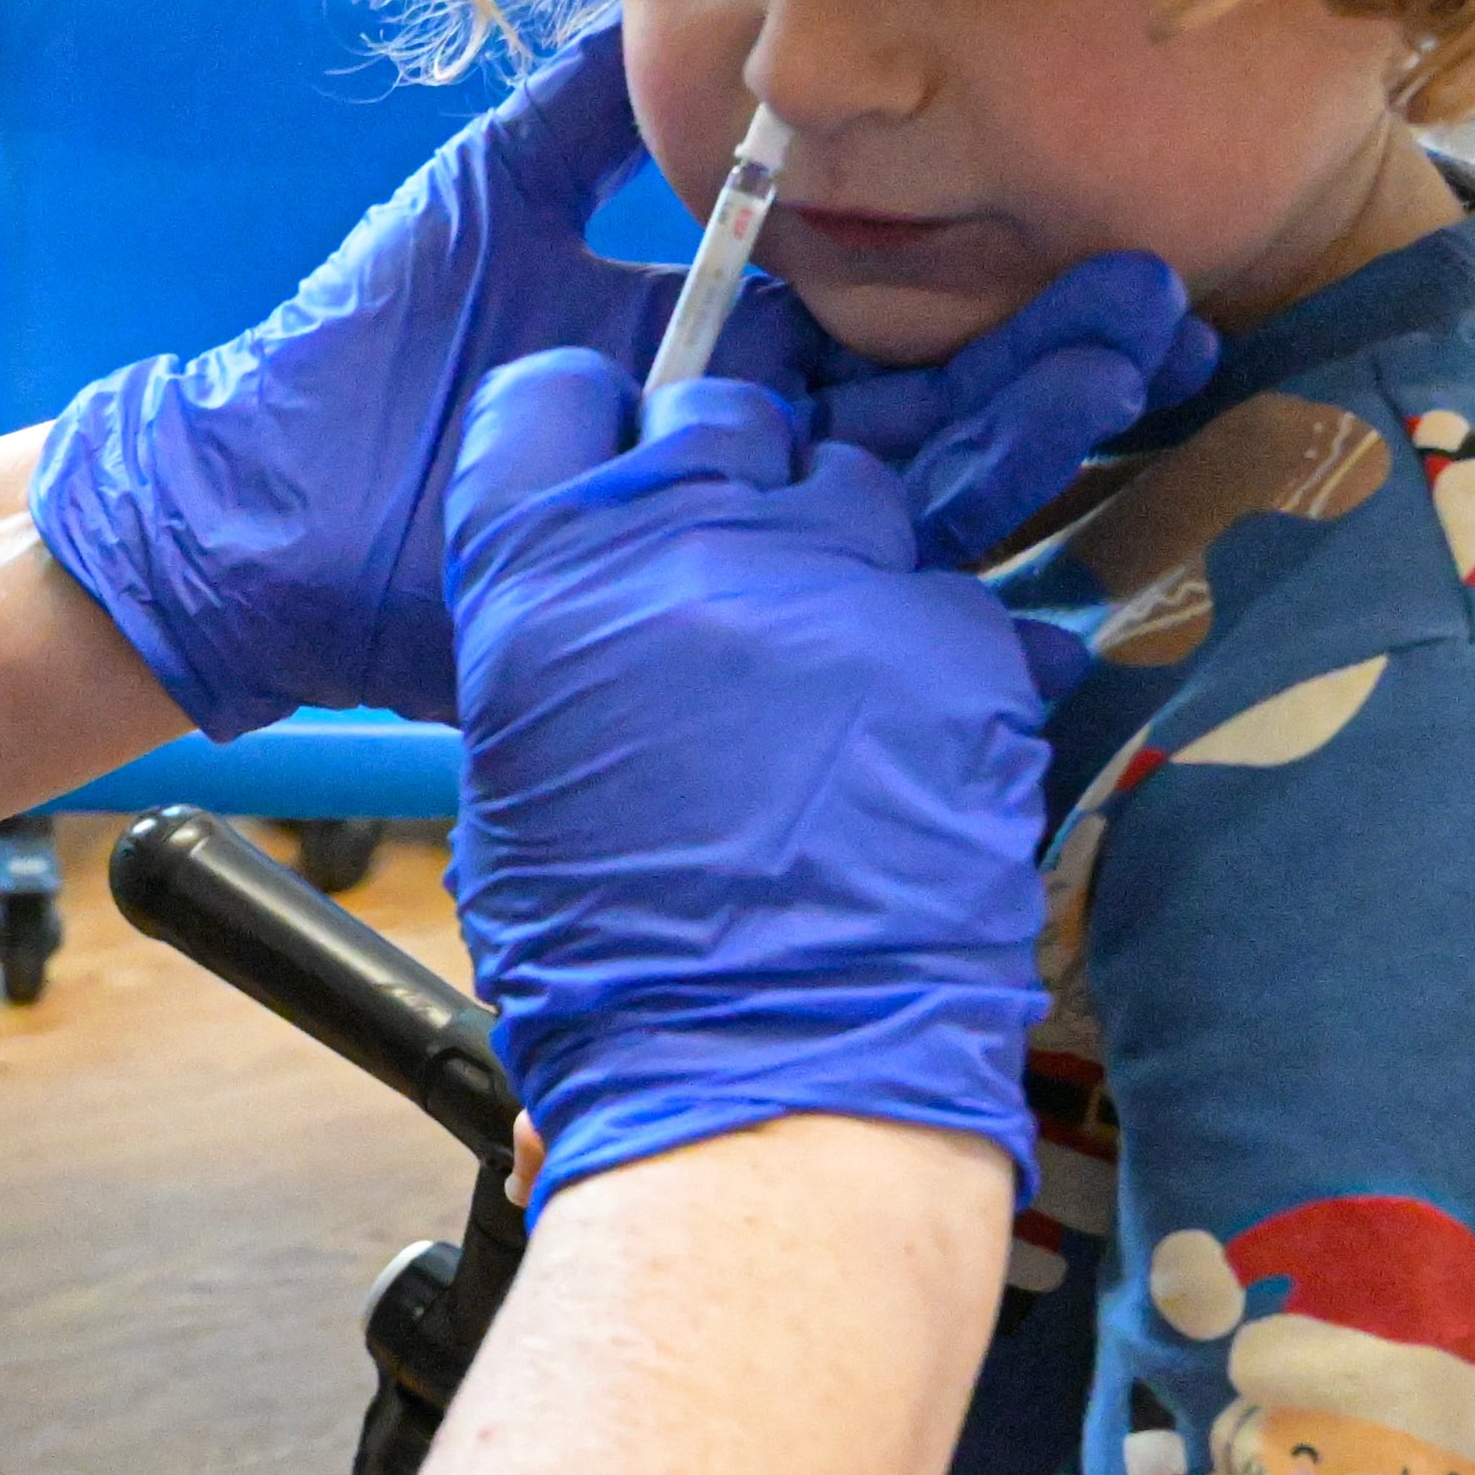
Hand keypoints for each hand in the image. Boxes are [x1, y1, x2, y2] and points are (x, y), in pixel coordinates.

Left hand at [29, 28, 1216, 734]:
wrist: (252, 507)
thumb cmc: (359, 354)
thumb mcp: (493, 191)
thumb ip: (594, 103)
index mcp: (712, 361)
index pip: (885, 319)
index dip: (992, 287)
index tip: (1098, 243)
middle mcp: (737, 458)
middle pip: (925, 413)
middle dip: (1050, 369)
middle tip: (1168, 318)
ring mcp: (717, 545)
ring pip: (893, 503)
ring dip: (1015, 451)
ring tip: (1128, 389)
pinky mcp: (675, 622)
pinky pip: (809, 609)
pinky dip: (916, 592)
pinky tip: (1026, 564)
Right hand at [439, 354, 1063, 1208]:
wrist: (773, 1074)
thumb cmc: (618, 972)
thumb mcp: (522, 787)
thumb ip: (563, 652)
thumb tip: (609, 611)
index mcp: (540, 578)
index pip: (553, 400)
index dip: (588, 434)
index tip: (614, 469)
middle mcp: (680, 541)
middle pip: (716, 412)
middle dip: (729, 474)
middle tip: (735, 574)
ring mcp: (829, 576)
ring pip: (849, 481)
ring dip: (837, 549)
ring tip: (829, 666)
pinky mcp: (953, 636)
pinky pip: (942, 589)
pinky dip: (926, 645)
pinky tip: (904, 734)